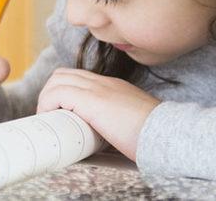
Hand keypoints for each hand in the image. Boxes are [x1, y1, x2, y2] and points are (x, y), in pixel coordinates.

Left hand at [36, 68, 159, 159]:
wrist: (169, 134)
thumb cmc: (154, 136)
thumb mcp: (132, 122)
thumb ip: (118, 122)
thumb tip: (105, 141)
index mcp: (114, 87)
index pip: (79, 77)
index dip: (63, 91)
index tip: (59, 112)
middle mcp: (104, 83)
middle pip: (63, 74)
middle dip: (49, 93)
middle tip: (50, 115)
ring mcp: (98, 89)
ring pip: (57, 80)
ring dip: (46, 98)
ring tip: (49, 119)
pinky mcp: (92, 100)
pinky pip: (57, 93)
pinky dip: (47, 104)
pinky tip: (51, 119)